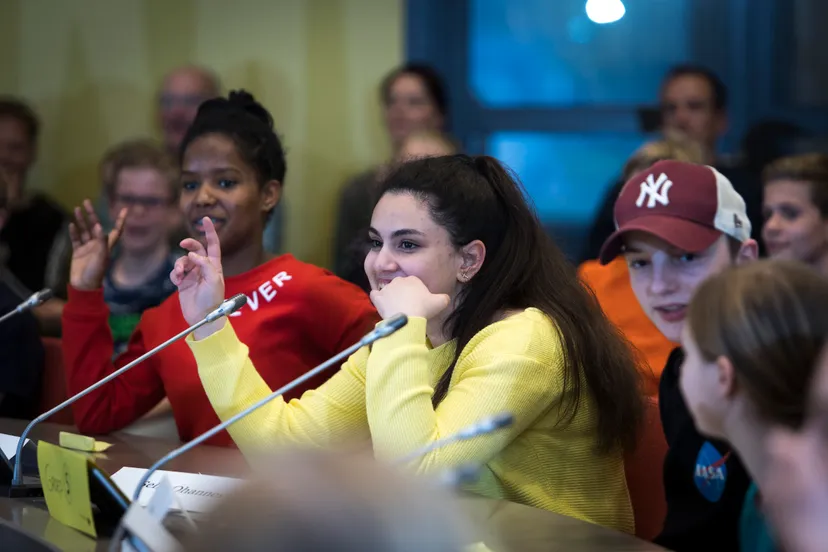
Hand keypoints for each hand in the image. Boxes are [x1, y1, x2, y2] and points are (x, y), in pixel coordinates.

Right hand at [68, 200, 125, 290]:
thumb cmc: (96, 273)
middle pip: (95, 225)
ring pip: (84, 230)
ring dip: (81, 220)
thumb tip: (98, 226)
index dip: (120, 220)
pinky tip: (71, 224)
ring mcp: (87, 248)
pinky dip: (73, 232)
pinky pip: (75, 239)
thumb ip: (101, 241)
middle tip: (86, 201)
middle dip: (91, 214)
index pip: (116, 230)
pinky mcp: (77, 252)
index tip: (125, 209)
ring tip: (77, 209)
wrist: (84, 286)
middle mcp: (98, 245)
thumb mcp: (101, 257)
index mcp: (107, 246)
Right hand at [170, 217, 225, 338]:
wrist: (202, 317)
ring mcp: (193, 274)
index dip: (210, 231)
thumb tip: (191, 255)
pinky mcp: (183, 282)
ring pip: (182, 261)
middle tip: (183, 245)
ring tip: (181, 276)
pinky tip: (178, 282)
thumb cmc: (212, 299)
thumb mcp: (214, 280)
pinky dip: (175, 275)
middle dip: (189, 244)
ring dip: (179, 265)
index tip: (205, 219)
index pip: (213, 244)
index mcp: (214, 265)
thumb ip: (205, 264)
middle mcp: (203, 267)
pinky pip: (176, 272)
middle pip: (195, 249)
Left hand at [369, 276, 449, 320]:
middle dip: (403, 293)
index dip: (416, 292)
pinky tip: (381, 304)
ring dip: (391, 297)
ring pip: (388, 290)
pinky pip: (375, 295)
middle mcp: (398, 280)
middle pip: (401, 286)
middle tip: (407, 306)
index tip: (418, 302)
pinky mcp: (378, 297)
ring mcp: (386, 288)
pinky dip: (377, 298)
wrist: (407, 318)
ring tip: (395, 308)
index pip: (414, 283)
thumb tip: (445, 298)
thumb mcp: (440, 303)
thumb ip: (444, 298)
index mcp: (413, 279)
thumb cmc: (424, 308)